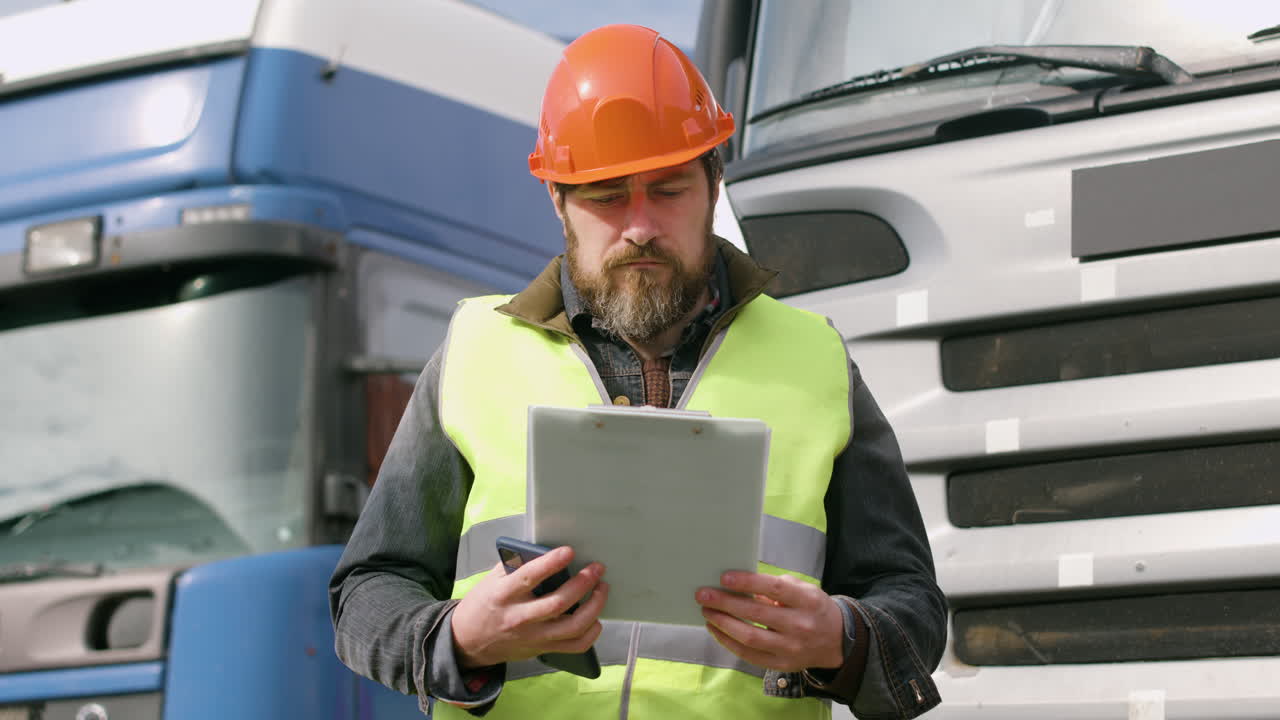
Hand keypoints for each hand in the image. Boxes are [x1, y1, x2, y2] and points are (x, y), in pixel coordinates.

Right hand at [450, 546, 607, 668]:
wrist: (468, 640)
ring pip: (572, 626)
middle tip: (597, 569)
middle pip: (559, 603)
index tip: (569, 551)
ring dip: (594, 606)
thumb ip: (515, 565)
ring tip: (602, 589)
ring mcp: (532, 637)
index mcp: (503, 594)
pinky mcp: (541, 649)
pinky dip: (591, 633)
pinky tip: (595, 618)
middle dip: (583, 583)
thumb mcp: (492, 579)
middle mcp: (519, 617)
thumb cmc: (484, 603)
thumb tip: (545, 550)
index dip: (551, 563)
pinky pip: (575, 646)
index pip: (529, 577)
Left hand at [696, 571, 843, 671]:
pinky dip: (728, 641)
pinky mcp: (782, 665)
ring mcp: (791, 648)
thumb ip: (775, 586)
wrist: (837, 641)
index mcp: (807, 601)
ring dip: (722, 623)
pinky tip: (716, 629)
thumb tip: (740, 584)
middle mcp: (800, 625)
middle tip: (704, 594)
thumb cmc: (813, 609)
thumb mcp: (804, 590)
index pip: (774, 589)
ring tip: (707, 611)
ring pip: (749, 637)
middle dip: (725, 603)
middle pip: (756, 614)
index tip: (724, 577)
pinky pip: (749, 655)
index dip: (747, 583)